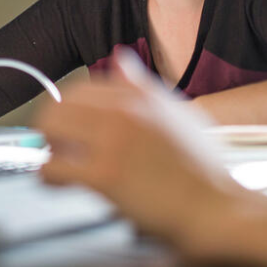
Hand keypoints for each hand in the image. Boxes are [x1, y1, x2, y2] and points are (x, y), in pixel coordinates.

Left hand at [35, 49, 239, 252]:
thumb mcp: (176, 112)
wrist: (219, 209)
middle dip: (50, 124)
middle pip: (59, 103)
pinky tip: (57, 182)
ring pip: (50, 128)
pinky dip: (48, 175)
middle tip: (55, 143)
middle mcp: (124, 110)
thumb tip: (120, 57)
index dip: (68, 108)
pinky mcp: (106, 175)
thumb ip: (142, 85)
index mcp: (139, 94)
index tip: (67, 125)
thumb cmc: (202, 168)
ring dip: (48, 146)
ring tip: (57, 162)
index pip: (80, 88)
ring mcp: (114, 141)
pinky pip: (55, 166)